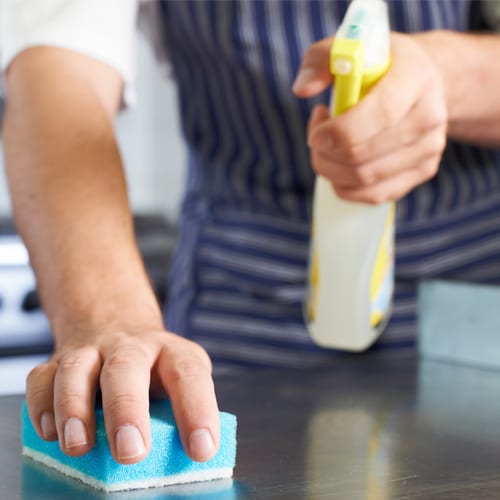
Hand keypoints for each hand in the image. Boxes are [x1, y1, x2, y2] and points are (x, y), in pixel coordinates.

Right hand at [25, 327, 218, 463]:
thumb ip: (177, 412)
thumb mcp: (177, 379)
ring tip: (79, 445)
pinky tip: (51, 433)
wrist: (115, 322)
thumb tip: (181, 460)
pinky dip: (42, 406)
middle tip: (131, 451)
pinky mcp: (58, 360)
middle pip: (126, 367)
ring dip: (74, 408)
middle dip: (126, 409)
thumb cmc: (152, 365)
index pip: (189, 374)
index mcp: (170, 351)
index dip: (197, 409)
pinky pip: (42, 378)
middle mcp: (131, 346)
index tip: (202, 449)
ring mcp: (92, 350)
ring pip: (77, 369)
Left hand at [293, 33, 447, 203]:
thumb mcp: (347, 49)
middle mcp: (429, 116)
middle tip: (317, 136)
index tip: (316, 133)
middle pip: (362, 157)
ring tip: (328, 146)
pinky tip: (340, 164)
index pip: (378, 115)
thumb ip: (318, 61)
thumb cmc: (377, 67)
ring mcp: (430, 148)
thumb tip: (303, 89)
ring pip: (364, 180)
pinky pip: (373, 195)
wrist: (421, 83)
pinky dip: (345, 185)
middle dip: (324, 153)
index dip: (338, 133)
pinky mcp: (423, 171)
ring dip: (331, 169)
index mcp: (415, 78)